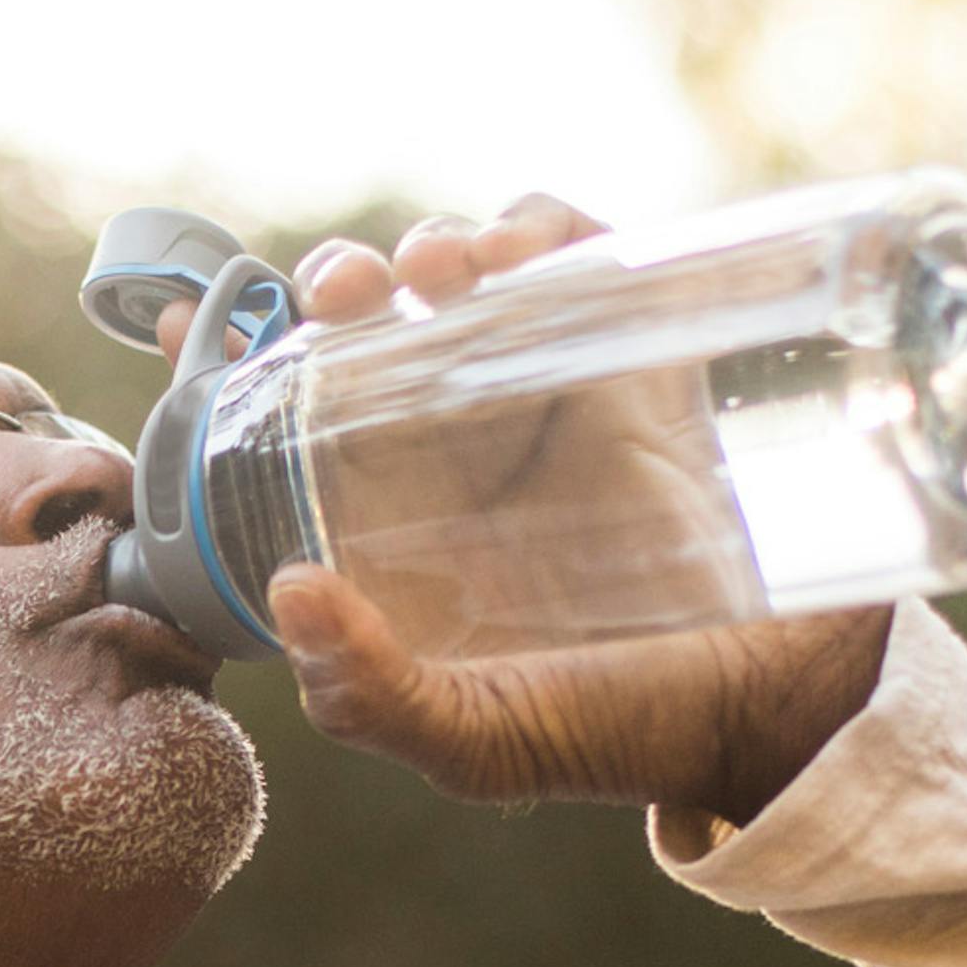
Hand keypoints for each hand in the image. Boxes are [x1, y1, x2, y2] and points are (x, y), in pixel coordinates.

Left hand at [154, 194, 890, 824]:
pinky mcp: (638, 354)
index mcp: (393, 517)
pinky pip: (577, 254)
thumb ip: (372, 697)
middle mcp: (458, 442)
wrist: (775, 709)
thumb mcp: (475, 740)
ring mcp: (548, 390)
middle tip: (339, 295)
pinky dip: (539, 225)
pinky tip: (518, 252)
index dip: (234, 353)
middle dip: (338, 279)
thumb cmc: (614, 729)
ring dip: (432, 242)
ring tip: (439, 272)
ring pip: (467, 270)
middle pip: (371, 319)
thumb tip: (289, 593)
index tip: (191, 319)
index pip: (290, 412)